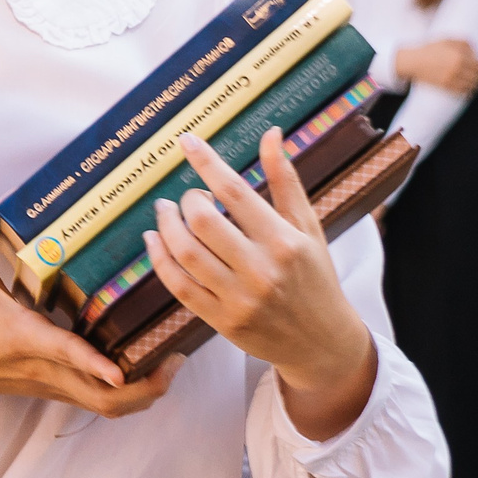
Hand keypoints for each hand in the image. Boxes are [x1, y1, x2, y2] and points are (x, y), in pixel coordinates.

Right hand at [0, 206, 181, 418]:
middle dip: (146, 386)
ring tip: (172, 361)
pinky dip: (132, 392)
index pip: (64, 355)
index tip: (120, 370)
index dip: (93, 364)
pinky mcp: (58, 389)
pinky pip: (103, 402)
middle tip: (176, 355)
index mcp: (25, 338)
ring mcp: (55, 384)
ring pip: (110, 407)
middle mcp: (47, 368)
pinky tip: (148, 364)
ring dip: (145, 392)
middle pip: (105, 399)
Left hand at [146, 132, 375, 439]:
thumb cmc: (315, 277)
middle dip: (187, 200)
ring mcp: (239, 298)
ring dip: (166, 226)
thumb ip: (285, 180)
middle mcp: (262, 270)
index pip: (235, 191)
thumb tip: (270, 134)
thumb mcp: (307, 227)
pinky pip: (178, 286)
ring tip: (165, 212)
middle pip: (203, 222)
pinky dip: (159, 259)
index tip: (186, 141)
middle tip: (189, 196)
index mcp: (284, 241)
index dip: (206, 162)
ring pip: (185, 253)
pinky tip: (155, 240)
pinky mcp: (222, 321)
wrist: (322, 343)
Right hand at [392, 40, 477, 96]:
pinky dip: (469, 90)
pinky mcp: (446, 87)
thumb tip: (476, 51)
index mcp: (460, 56)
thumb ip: (464, 43)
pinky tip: (468, 87)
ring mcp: (452, 79)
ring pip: (473, 85)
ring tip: (475, 81)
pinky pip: (464, 92)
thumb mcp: (447, 39)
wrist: (413, 62)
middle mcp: (457, 69)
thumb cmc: (431, 49)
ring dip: (476, 84)